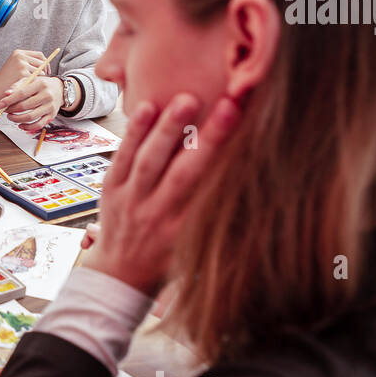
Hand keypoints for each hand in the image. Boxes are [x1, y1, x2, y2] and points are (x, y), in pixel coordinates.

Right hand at [0, 49, 45, 100]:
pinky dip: (35, 83)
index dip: (45, 63)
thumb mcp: (15, 66)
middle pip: (42, 62)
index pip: (39, 55)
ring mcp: (22, 64)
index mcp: (19, 52)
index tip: (47, 71)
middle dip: (45, 71)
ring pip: (40, 71)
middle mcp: (21, 56)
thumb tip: (45, 65)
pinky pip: (36, 78)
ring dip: (40, 79)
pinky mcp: (22, 73)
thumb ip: (27, 63)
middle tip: (44, 80)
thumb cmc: (6, 79)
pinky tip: (31, 87)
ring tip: (34, 84)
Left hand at [0, 76, 61, 131]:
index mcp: (40, 84)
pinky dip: (27, 127)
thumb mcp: (31, 80)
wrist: (60, 89)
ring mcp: (50, 107)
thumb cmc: (42, 84)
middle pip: (25, 106)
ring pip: (30, 117)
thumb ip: (18, 85)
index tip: (0, 104)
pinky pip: (38, 125)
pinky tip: (20, 125)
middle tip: (5, 110)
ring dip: (17, 119)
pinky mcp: (51, 116)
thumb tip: (6, 94)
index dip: (9, 100)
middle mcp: (46, 95)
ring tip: (10, 117)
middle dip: (11, 110)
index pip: (22, 93)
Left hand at [80, 93, 240, 296]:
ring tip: (186, 100)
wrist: (118, 276)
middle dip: (208, 139)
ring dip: (167, 129)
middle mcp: (158, 216)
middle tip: (228, 106)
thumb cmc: (167, 262)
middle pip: (185, 174)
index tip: (256, 142)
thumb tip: (265, 199)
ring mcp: (131, 201)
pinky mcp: (110, 189)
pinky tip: (148, 107)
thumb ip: (224, 229)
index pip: (214, 195)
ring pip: (149, 161)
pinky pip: (122, 157)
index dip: (234, 167)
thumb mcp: (197, 253)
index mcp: (185, 234)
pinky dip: (134, 133)